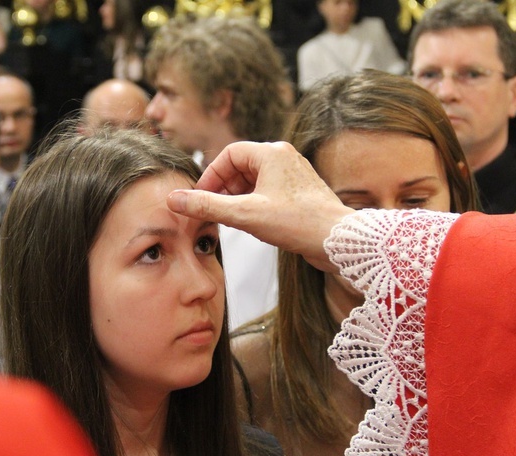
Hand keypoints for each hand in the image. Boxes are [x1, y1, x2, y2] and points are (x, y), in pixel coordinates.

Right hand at [166, 141, 353, 271]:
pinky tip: (252, 224)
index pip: (229, 154)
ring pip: (254, 181)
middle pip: (241, 167)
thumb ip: (208, 206)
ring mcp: (293, 175)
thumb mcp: (245, 215)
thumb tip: (175, 199)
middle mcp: (284, 158)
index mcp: (272, 153)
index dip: (211, 176)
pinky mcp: (299, 193)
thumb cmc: (299, 223)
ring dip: (238, 198)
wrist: (339, 242)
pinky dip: (253, 204)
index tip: (201, 198)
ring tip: (232, 220)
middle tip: (214, 211)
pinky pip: (267, 192)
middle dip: (224, 189)